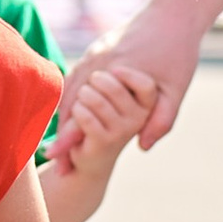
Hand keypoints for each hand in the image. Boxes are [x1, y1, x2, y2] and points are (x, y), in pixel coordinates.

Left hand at [50, 55, 156, 174]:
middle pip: (114, 86)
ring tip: (82, 103)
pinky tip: (77, 114)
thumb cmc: (99, 116)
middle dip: (93, 81)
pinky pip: (85, 116)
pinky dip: (76, 110)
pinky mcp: (104, 141)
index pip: (146, 85)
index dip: (128, 75)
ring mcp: (123, 131)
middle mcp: (139, 119)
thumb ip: (112, 79)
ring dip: (82, 96)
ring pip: (95, 100)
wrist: (91, 156)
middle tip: (89, 90)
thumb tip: (115, 65)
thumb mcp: (107, 93)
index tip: (114, 70)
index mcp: (145, 105)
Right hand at [60, 0, 202, 155]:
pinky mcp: (96, 48)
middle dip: (59, 131)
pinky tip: (68, 110)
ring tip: (57, 139)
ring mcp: (94, 54)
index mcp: (115, 75)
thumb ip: (161, 119)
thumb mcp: (176, 89)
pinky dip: (68, 96)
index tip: (55, 157)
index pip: (82, 113)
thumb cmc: (178, 52)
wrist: (173, 11)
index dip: (68, 138)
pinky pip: (75, 76)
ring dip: (61, 114)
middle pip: (69, 103)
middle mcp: (98, 64)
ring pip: (69, 89)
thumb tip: (143, 146)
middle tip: (52, 157)